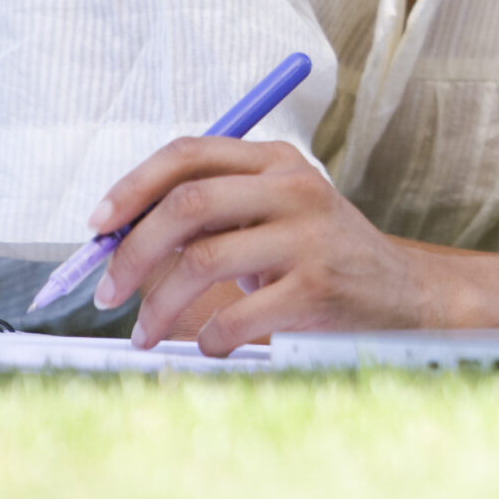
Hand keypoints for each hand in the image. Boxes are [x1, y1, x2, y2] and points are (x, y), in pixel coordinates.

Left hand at [88, 136, 449, 356]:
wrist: (402, 294)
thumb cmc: (317, 255)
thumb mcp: (273, 214)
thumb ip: (211, 213)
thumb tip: (118, 236)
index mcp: (275, 160)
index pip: (188, 153)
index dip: (132, 186)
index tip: (96, 226)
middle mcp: (294, 188)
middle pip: (187, 204)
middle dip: (131, 252)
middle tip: (106, 292)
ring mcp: (309, 237)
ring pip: (202, 261)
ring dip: (157, 305)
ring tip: (144, 332)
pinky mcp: (317, 289)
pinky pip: (235, 316)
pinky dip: (207, 337)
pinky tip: (209, 345)